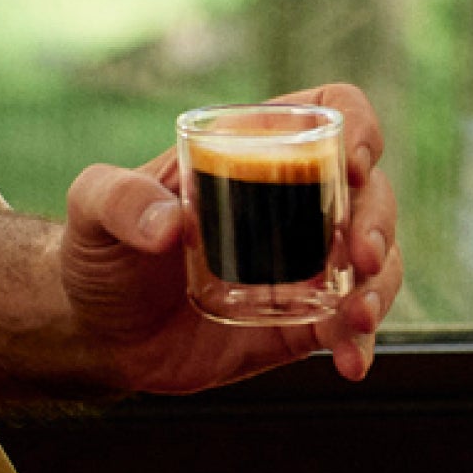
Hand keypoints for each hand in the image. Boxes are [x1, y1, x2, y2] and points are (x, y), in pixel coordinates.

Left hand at [60, 83, 401, 392]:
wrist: (96, 331)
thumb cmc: (96, 250)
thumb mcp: (90, 209)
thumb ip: (116, 199)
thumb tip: (170, 225)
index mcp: (249, 152)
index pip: (326, 113)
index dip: (355, 126)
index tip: (353, 164)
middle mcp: (289, 201)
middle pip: (369, 190)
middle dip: (378, 219)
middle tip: (357, 254)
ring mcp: (303, 263)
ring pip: (376, 258)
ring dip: (382, 283)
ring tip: (357, 316)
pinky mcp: (302, 320)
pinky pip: (352, 322)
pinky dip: (361, 339)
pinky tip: (350, 360)